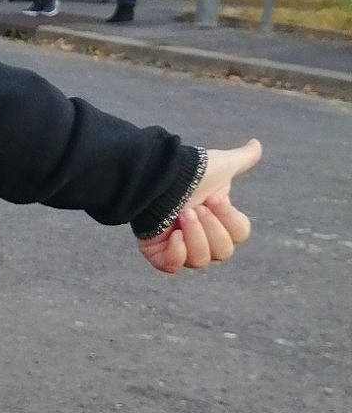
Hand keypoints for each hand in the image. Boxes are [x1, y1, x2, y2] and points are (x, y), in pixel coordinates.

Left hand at [138, 140, 260, 273]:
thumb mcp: (221, 164)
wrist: (155, 173)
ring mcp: (181, 247)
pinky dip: (176, 254)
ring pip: (201, 261)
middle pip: (223, 252)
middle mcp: (203, 237)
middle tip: (195, 208)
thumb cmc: (189, 170)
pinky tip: (174, 235)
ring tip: (183, 215)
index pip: (240, 233)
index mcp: (220, 219)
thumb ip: (242, 158)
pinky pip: (172, 267)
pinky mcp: (158, 253)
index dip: (229, 218)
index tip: (213, 198)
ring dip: (195, 237)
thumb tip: (256, 144)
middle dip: (211, 229)